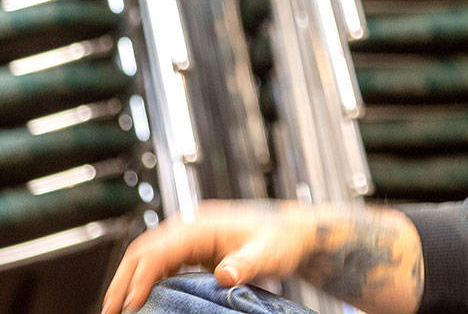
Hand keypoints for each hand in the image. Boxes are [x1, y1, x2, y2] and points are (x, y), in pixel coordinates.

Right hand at [101, 200, 423, 313]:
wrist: (297, 231)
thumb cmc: (284, 239)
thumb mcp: (268, 253)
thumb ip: (246, 263)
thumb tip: (224, 275)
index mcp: (202, 223)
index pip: (159, 248)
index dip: (140, 277)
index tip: (130, 306)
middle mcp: (192, 225)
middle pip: (144, 250)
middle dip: (124, 280)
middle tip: (109, 312)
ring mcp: (192, 235)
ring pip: (149, 255)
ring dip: (131, 281)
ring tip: (118, 310)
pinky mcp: (196, 247)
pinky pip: (162, 262)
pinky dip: (147, 280)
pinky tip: (142, 302)